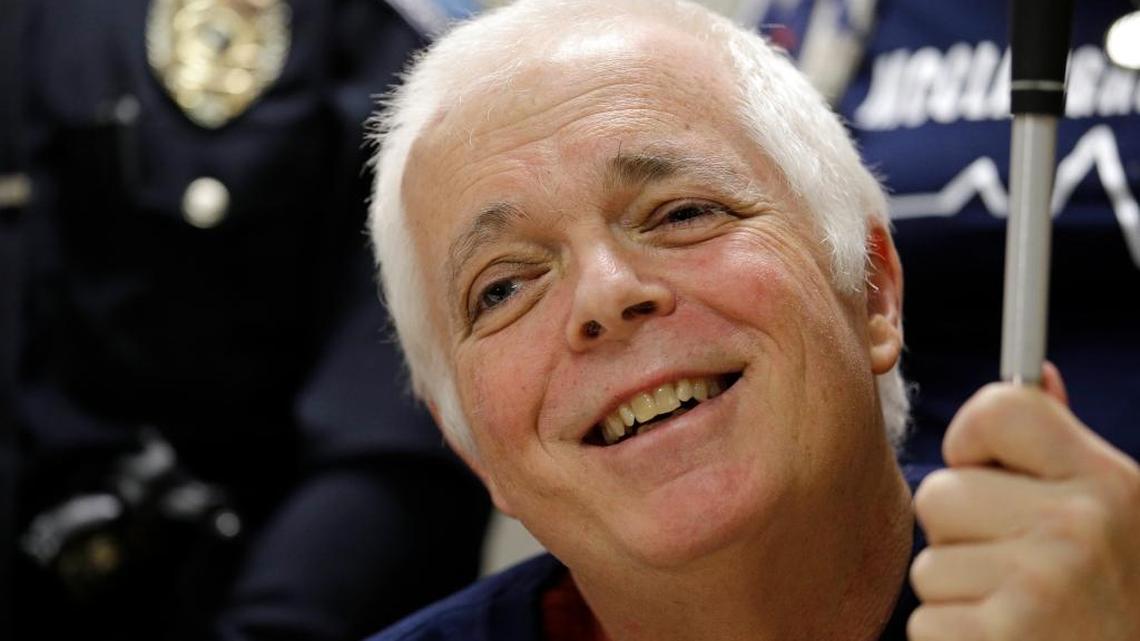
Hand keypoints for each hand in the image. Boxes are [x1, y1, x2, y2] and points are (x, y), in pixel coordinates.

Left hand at [908, 363, 1139, 640]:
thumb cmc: (1120, 595)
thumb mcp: (1118, 512)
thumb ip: (1063, 448)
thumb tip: (1036, 373)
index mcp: (1103, 481)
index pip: (996, 410)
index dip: (970, 442)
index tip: (987, 474)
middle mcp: (1075, 526)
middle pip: (937, 494)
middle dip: (959, 534)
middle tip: (1016, 568)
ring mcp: (1038, 585)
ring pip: (927, 567)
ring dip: (960, 595)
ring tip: (1020, 613)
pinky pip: (924, 624)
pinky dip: (955, 640)